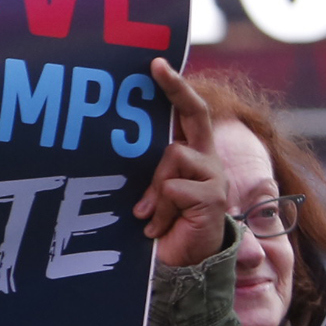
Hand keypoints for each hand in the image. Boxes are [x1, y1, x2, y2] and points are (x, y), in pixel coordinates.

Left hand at [137, 59, 230, 269]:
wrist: (181, 263)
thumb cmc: (159, 222)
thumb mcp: (147, 188)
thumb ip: (142, 165)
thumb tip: (112, 140)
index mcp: (190, 153)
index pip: (188, 112)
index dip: (175, 87)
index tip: (156, 63)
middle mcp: (206, 159)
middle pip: (197, 114)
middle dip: (176, 88)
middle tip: (155, 66)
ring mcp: (213, 176)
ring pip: (173, 155)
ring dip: (153, 185)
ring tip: (145, 213)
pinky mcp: (213, 197)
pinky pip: (174, 187)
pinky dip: (159, 206)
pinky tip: (156, 225)